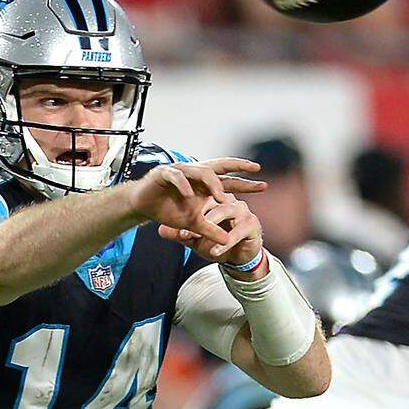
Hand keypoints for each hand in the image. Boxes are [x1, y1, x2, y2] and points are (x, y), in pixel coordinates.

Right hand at [127, 158, 265, 246]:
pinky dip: (183, 184)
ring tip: (221, 196)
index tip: (264, 185)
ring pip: (201, 170)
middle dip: (238, 166)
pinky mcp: (165, 173)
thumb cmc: (169, 211)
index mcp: (205, 184)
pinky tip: (188, 194)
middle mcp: (196, 174)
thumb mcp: (194, 224)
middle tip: (255, 169)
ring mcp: (181, 171)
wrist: (143, 206)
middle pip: (220, 166)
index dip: (246, 182)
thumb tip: (228, 241)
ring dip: (212, 183)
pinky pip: (176, 176)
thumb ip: (211, 230)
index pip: (229, 181)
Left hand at [158, 193, 264, 271]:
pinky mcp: (251, 224)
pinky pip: (237, 231)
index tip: (172, 219)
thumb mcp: (196, 240)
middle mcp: (230, 200)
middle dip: (199, 210)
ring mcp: (242, 210)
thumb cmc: (218, 243)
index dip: (186, 202)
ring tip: (197, 237)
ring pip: (225, 210)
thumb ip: (180, 234)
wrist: (238, 259)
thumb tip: (160, 230)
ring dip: (211, 225)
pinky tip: (214, 251)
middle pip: (214, 195)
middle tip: (183, 225)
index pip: (201, 193)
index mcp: (216, 198)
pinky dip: (225, 242)